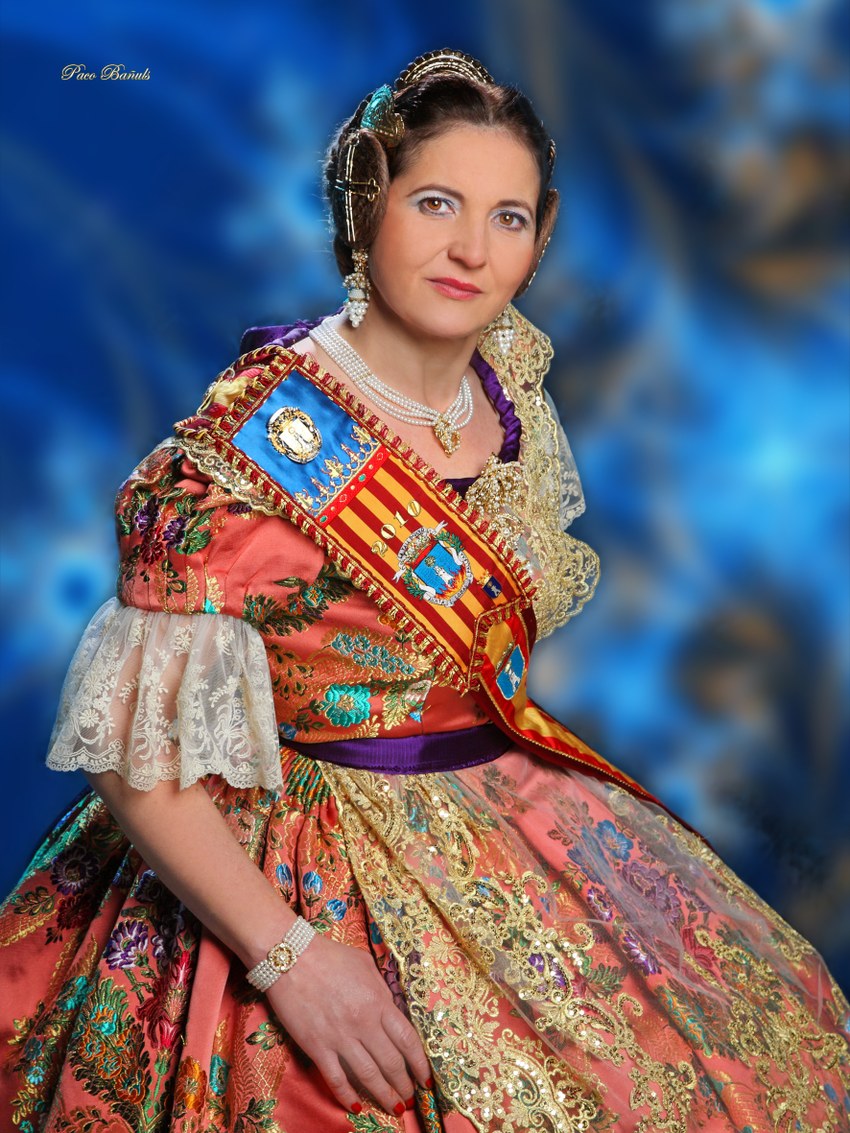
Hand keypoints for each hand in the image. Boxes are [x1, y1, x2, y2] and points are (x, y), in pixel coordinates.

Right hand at [266, 932, 431, 1115]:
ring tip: (394, 1108)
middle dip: (404, 1084)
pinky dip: (347, 1096)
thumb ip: (381, 989)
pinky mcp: (317, 1046)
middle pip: (391, 1062)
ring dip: (384, 1095)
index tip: (426, 1077)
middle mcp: (363, 1023)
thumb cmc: (329, 956)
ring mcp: (340, 1037)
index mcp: (378, 1001)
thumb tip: (391, 1008)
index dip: (420, 1063)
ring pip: (368, 1076)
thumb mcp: (365, 964)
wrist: (290, 956)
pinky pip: (336, 1078)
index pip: (407, 1040)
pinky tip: (357, 1107)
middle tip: (410, 1098)